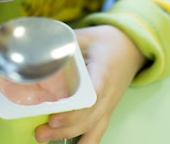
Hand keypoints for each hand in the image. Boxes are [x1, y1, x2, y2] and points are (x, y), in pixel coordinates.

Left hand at [35, 25, 146, 143]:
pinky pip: (98, 131)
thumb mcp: (86, 36)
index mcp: (103, 74)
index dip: (74, 111)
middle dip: (64, 129)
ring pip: (93, 129)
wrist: (130, 47)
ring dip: (70, 137)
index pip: (91, 98)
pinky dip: (85, 142)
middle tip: (40, 132)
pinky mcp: (107, 110)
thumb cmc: (107, 41)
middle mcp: (108, 94)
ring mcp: (109, 105)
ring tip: (45, 138)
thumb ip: (65, 44)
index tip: (54, 117)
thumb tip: (39, 49)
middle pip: (89, 119)